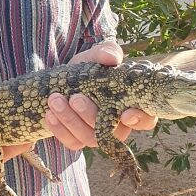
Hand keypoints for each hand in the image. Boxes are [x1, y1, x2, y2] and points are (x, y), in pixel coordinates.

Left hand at [43, 41, 157, 150]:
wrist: (63, 81)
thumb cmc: (88, 69)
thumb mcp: (95, 56)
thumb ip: (106, 52)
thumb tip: (112, 58)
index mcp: (131, 105)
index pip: (146, 120)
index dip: (140, 120)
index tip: (126, 113)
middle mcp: (118, 126)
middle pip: (113, 132)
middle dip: (91, 115)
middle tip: (75, 97)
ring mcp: (98, 136)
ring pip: (90, 139)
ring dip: (70, 120)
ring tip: (54, 100)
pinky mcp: (79, 141)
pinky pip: (72, 143)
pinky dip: (59, 129)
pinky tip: (49, 114)